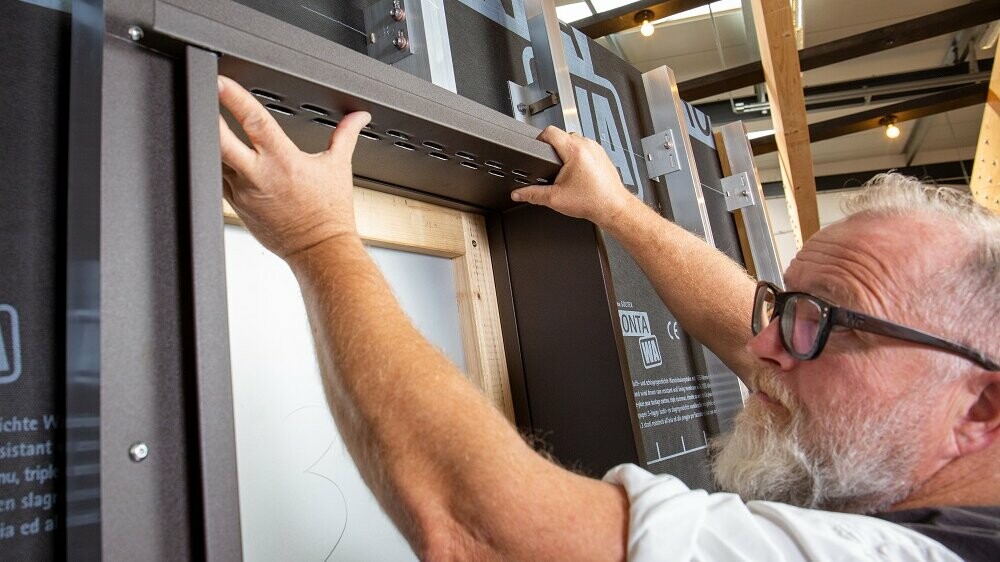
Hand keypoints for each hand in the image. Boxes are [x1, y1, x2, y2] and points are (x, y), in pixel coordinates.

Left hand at [218, 75, 370, 259]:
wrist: (320, 249)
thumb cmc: (329, 213)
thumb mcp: (339, 167)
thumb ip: (346, 135)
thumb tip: (359, 116)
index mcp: (284, 161)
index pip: (255, 122)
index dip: (235, 99)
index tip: (221, 82)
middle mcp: (259, 176)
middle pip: (221, 142)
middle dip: (208, 118)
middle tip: (200, 97)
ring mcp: (244, 192)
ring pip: (217, 160)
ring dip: (212, 142)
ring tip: (208, 122)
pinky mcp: (237, 206)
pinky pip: (220, 180)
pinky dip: (220, 166)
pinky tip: (222, 156)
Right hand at [511, 126, 633, 227]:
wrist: (613, 208)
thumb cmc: (592, 201)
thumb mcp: (555, 199)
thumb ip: (533, 194)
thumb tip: (518, 193)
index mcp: (574, 150)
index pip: (550, 131)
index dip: (539, 139)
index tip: (536, 148)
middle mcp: (587, 145)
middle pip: (561, 136)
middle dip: (553, 150)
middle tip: (550, 166)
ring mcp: (596, 148)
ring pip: (574, 142)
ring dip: (566, 153)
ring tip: (564, 171)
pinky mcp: (601, 154)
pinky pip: (585, 148)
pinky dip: (578, 157)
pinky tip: (577, 174)